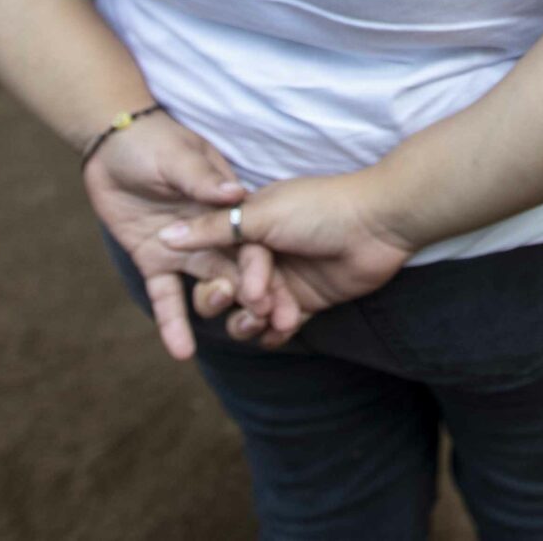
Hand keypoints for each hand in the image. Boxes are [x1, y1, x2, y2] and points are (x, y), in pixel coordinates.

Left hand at [80, 114, 260, 360]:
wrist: (113, 145)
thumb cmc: (154, 141)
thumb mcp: (178, 157)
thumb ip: (202, 180)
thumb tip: (235, 193)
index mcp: (227, 205)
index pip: (250, 240)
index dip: (261, 267)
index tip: (269, 295)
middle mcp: (213, 233)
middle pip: (238, 270)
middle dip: (256, 299)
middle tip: (267, 327)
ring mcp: (185, 251)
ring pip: (208, 287)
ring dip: (219, 309)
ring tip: (228, 335)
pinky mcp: (155, 261)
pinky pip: (166, 297)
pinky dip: (173, 324)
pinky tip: (181, 352)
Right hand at [164, 168, 416, 340]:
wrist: (378, 223)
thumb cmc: (320, 209)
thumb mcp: (262, 215)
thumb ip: (214, 230)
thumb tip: (163, 237)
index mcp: (247, 226)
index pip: (216, 260)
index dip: (223, 277)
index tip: (238, 286)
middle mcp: (262, 255)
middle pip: (226, 290)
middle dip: (233, 303)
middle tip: (257, 303)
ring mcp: (284, 280)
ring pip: (249, 313)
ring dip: (254, 321)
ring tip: (276, 317)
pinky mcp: (306, 302)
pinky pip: (278, 326)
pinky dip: (274, 333)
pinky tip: (282, 330)